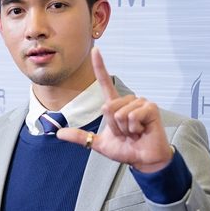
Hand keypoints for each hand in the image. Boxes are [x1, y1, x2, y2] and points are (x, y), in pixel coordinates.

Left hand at [57, 47, 172, 172]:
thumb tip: (58, 133)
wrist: (144, 160)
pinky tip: (141, 131)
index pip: (105, 83)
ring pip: (119, 113)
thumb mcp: (99, 143)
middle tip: (125, 134)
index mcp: (116, 105)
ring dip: (124, 129)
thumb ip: (80, 137)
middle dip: (113, 126)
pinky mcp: (150, 108)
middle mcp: (128, 101)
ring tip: (134, 133)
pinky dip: (134, 128)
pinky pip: (132, 116)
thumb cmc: (126, 150)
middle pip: (107, 107)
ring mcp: (140, 103)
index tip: (95, 51)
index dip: (100, 66)